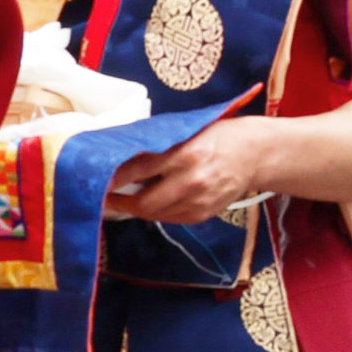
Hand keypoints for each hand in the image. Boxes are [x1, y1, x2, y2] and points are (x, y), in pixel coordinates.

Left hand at [103, 118, 278, 223]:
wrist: (258, 154)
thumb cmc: (220, 135)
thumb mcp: (187, 132)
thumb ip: (158, 146)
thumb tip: (120, 155)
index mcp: (185, 155)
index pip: (136, 171)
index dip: (111, 178)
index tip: (93, 180)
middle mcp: (192, 181)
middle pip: (142, 202)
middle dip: (119, 202)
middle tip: (103, 196)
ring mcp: (199, 201)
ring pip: (154, 214)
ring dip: (136, 208)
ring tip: (124, 198)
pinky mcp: (204, 214)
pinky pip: (170, 219)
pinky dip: (156, 212)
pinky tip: (152, 202)